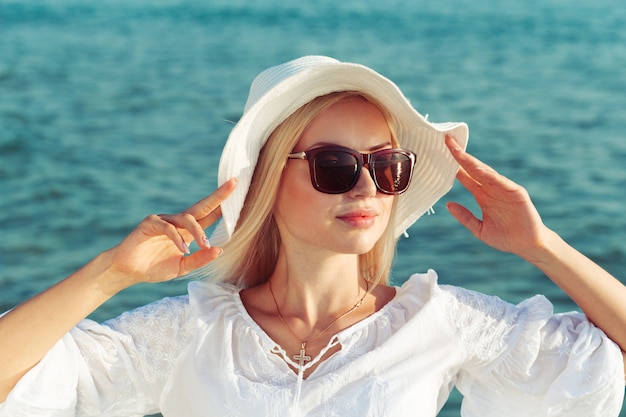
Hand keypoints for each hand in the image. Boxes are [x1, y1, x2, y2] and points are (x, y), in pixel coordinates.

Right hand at [105, 178, 236, 285]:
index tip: (239, 194)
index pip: (209, 215)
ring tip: (204, 245)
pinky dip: (177, 238)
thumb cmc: (154, 268)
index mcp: (188, 231)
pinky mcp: (150, 223)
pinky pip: (168, 227)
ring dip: (199, 232)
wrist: (128, 271)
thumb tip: (219, 250)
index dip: (223, 206)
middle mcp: (178, 222)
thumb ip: (200, 259)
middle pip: (202, 206)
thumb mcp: (182, 267)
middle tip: (234, 183)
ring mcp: (164, 220)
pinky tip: (183, 250)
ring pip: (187, 218)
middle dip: (219, 195)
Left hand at [444, 136, 548, 258]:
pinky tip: (478, 169)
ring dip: (471, 161)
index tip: (440, 153)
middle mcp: (492, 189)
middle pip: (473, 168)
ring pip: (485, 171)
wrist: (527, 245)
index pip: (465, 176)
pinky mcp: (516, 193)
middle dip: (460, 155)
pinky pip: (501, 182)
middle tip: (447, 141)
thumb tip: (448, 204)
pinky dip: (490, 175)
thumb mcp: (479, 229)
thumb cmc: (505, 237)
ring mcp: (504, 189)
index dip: (454, 165)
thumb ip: (465, 217)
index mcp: (482, 195)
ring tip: (457, 151)